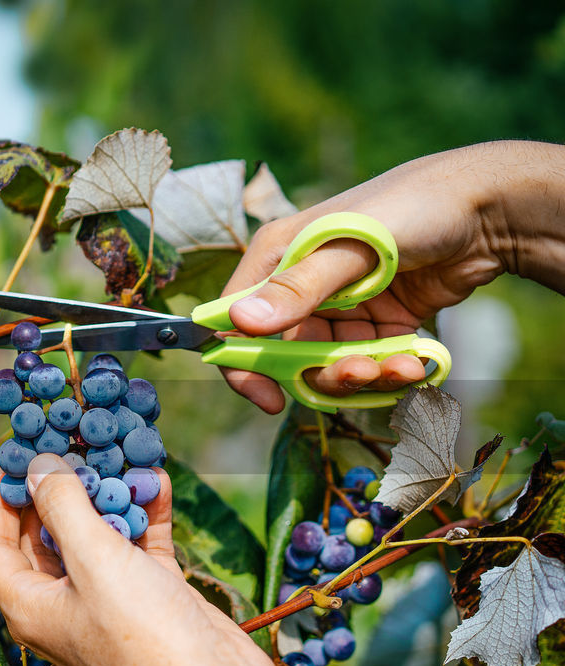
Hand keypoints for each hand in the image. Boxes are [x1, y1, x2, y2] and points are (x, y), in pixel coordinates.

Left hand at [0, 454, 277, 665]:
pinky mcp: (153, 598)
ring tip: (111, 450)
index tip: (14, 456)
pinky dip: (146, 514)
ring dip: (105, 496)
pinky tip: (155, 478)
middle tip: (66, 442)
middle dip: (56, 489)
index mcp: (30, 608)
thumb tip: (40, 465)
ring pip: (97, 537)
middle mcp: (63, 606)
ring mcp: (109, 602)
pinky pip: (141, 546)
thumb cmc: (143, 636)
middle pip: (44, 537)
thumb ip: (63, 507)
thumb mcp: (93, 561)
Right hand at [221, 144, 512, 412]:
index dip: (243, 363)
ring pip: (331, 363)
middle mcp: (303, 284)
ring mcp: (341, 304)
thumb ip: (299, 287)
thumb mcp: (352, 245)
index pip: (235, 319)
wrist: (490, 206)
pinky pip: (369, 360)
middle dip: (323, 373)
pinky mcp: (378, 321)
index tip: (270, 399)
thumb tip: (241, 321)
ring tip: (402, 368)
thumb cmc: (412, 206)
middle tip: (361, 375)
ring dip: (363, 374)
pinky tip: (416, 363)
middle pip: (289, 352)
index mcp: (278, 256)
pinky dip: (389, 369)